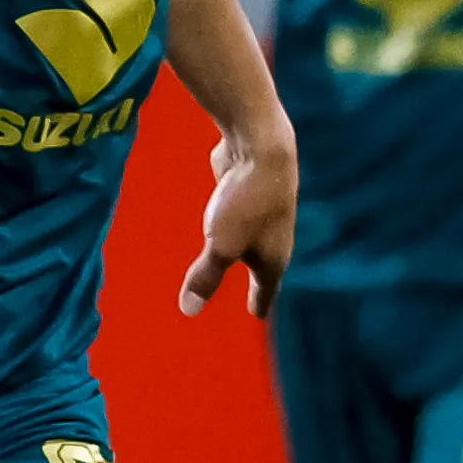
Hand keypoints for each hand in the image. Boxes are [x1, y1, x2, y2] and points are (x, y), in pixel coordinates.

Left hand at [177, 117, 296, 318]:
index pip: (267, 291)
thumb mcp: (221, 246)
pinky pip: (237, 217)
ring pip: (252, 240)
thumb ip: (206, 277)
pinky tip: (225, 225)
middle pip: (263, 267)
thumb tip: (189, 310)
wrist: (260, 145)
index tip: (258, 316)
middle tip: (257, 299)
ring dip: (245, 252)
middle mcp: (273, 238)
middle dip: (259, 283)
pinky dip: (232, 227)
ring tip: (239, 263)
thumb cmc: (245, 201)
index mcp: (273, 258)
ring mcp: (262, 213)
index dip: (260, 304)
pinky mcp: (246, 192)